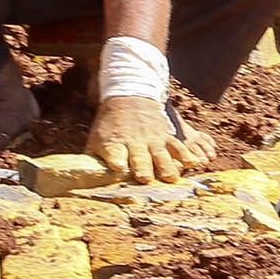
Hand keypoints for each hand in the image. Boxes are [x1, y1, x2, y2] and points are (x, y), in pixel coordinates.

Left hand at [91, 94, 210, 184]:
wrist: (129, 96)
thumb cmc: (110, 126)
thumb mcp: (96, 139)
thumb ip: (94, 161)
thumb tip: (87, 182)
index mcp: (114, 143)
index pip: (115, 154)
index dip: (116, 161)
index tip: (118, 168)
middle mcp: (134, 142)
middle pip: (140, 157)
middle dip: (142, 167)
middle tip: (144, 178)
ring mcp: (152, 139)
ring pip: (161, 154)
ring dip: (165, 166)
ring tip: (170, 178)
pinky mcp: (166, 135)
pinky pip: (178, 146)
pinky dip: (185, 154)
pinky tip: (192, 163)